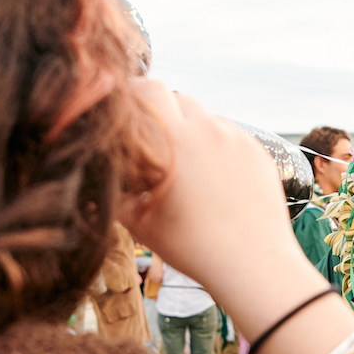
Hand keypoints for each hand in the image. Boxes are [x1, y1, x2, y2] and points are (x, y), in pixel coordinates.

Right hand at [118, 81, 321, 334]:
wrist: (253, 265)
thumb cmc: (192, 246)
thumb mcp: (139, 222)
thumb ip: (114, 189)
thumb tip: (95, 171)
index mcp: (177, 140)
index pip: (149, 89)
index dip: (133, 97)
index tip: (126, 117)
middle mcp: (210, 130)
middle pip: (178, 98)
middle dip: (161, 114)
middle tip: (152, 143)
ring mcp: (237, 139)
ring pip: (205, 116)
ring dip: (189, 130)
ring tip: (184, 166)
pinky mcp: (257, 151)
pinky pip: (229, 135)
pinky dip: (215, 146)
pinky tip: (212, 178)